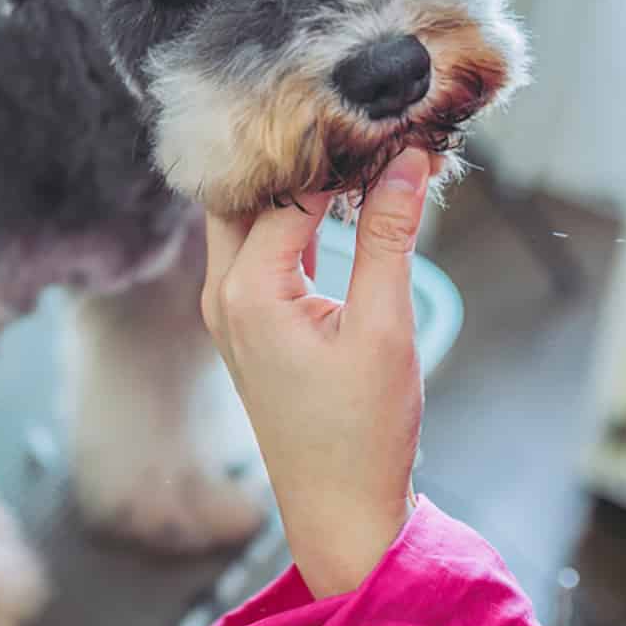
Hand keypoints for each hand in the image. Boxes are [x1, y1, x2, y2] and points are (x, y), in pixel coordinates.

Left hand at [202, 149, 433, 597]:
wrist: (340, 509)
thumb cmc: (362, 431)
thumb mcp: (384, 327)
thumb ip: (388, 236)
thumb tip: (405, 160)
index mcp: (246, 291)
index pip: (284, 191)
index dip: (333, 152)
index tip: (376, 116)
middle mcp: (221, 293)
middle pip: (243, 196)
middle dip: (294, 157)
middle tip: (349, 120)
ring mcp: (228, 309)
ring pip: (246, 221)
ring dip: (292, 188)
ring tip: (351, 150)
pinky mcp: (247, 323)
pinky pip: (259, 251)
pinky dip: (292, 221)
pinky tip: (337, 200)